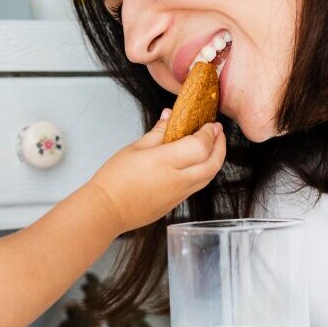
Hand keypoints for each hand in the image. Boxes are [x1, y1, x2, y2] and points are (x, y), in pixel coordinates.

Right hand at [86, 112, 226, 233]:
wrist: (107, 210)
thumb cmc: (115, 179)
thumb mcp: (135, 148)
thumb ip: (158, 132)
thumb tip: (169, 116)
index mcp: (166, 162)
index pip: (201, 145)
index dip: (209, 133)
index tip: (210, 125)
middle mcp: (177, 180)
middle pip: (213, 164)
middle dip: (221, 146)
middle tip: (218, 132)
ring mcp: (179, 195)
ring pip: (208, 177)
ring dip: (215, 160)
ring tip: (212, 146)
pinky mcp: (176, 204)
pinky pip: (197, 186)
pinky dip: (204, 172)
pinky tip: (197, 163)